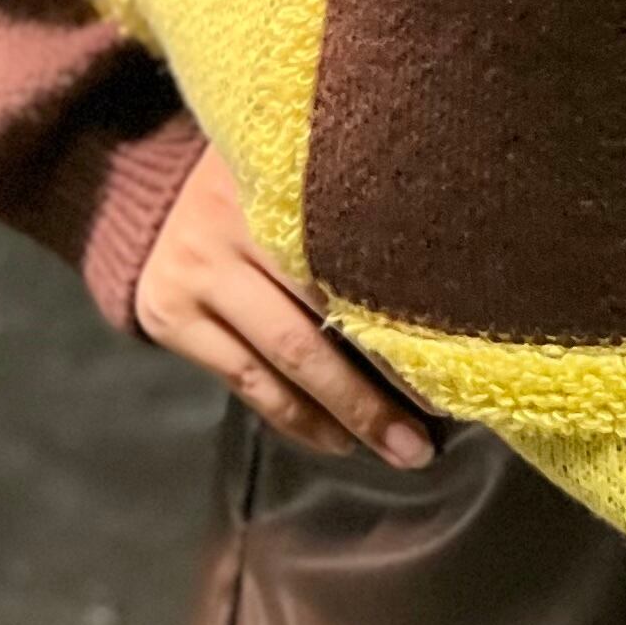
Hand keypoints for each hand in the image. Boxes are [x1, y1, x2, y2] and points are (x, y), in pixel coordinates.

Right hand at [131, 142, 437, 468]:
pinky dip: (293, 416)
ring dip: (340, 417)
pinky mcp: (166, 313)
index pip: (349, 266)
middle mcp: (226, 223)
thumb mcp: (323, 174)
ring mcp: (191, 271)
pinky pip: (243, 381)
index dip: (399, 325)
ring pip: (277, 364)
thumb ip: (369, 216)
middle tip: (422, 445)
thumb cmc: (289, 177)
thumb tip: (459, 300)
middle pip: (310, 327)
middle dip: (371, 395)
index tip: (450, 371)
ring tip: (395, 450)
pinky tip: (336, 437)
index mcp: (277, 181)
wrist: (179, 180)